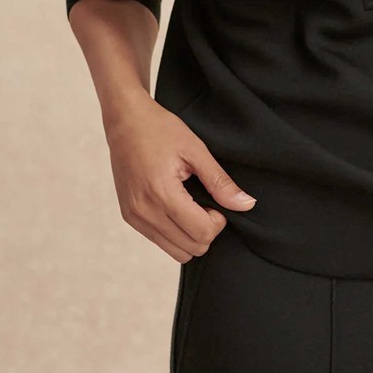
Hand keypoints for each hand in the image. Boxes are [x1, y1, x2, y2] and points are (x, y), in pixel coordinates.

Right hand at [103, 89, 257, 261]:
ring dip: (191, 235)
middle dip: (206, 229)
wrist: (126, 121)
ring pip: (176, 252)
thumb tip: (246, 204)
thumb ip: (220, 181)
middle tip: (205, 201)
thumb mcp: (195, 150)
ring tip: (191, 204)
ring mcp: (134, 217)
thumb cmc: (160, 129)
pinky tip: (177, 206)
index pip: (201, 233)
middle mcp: (144, 212)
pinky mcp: (129, 217)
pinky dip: (175, 232)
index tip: (215, 199)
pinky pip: (159, 241)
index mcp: (161, 194)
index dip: (218, 220)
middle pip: (191, 248)